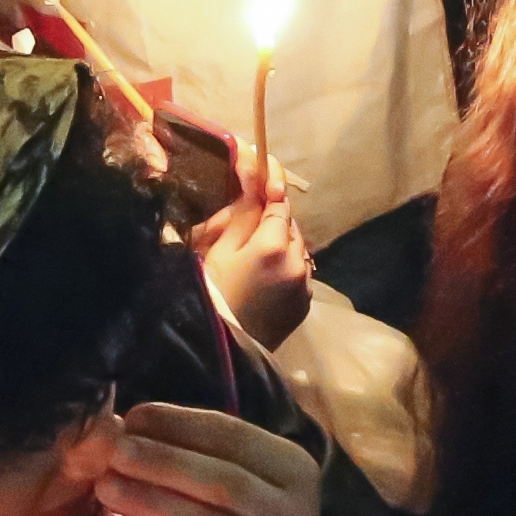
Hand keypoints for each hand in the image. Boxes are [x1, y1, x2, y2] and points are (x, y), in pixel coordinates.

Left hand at [95, 399, 325, 515]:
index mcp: (295, 471)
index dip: (181, 424)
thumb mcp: (245, 481)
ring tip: (105, 486)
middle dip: (162, 462)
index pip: (234, 438)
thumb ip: (201, 452)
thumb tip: (134, 422)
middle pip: (222, 482)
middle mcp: (293, 515)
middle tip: (114, 451)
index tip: (134, 417)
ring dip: (149, 502)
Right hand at [192, 152, 313, 347]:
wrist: (218, 348)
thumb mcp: (218, 250)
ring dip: (283, 245)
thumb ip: (242, 215)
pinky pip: (299, 275)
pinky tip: (265, 279)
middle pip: (290, 227)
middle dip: (274, 220)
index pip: (279, 204)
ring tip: (257, 256)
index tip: (266, 168)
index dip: (271, 187)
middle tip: (251, 224)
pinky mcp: (305, 304)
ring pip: (298, 250)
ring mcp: (304, 286)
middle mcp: (297, 262)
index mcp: (273, 245)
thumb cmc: (210, 292)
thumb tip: (253, 183)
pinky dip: (287, 269)